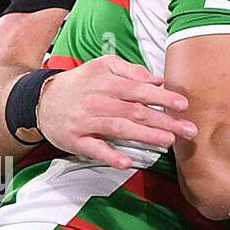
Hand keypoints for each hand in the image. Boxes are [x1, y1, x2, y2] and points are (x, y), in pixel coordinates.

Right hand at [37, 54, 195, 166]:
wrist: (41, 100)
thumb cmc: (80, 83)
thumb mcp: (102, 66)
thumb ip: (131, 71)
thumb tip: (158, 79)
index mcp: (107, 82)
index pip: (140, 90)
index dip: (162, 98)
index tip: (183, 105)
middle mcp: (98, 101)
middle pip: (135, 111)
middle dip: (164, 121)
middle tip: (188, 129)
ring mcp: (86, 122)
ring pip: (120, 129)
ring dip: (146, 135)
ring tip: (169, 141)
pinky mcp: (76, 140)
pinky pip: (94, 149)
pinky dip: (110, 156)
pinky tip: (127, 163)